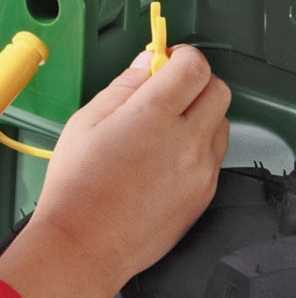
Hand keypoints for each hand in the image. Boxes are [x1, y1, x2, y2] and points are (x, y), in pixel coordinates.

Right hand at [0, 45, 230, 297]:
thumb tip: (147, 63)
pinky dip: (197, 143)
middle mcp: (186, 142)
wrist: (85, 242)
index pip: (194, 66)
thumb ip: (123, 86)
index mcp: (153, 116)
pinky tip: (164, 153)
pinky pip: (214, 155)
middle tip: (165, 86)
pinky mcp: (204, 194)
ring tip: (163, 123)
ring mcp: (200, 171)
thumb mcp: (86, 120)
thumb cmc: (77, 184)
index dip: (180, 55)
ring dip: (199, 111)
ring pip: (220, 122)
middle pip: (218, 90)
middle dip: (194, 80)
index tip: (164, 58)